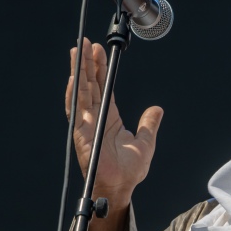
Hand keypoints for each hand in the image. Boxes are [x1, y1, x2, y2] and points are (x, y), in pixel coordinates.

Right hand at [65, 38, 163, 209]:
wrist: (120, 187)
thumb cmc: (129, 172)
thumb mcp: (145, 143)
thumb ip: (149, 124)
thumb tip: (157, 110)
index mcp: (109, 118)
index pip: (104, 88)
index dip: (100, 69)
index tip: (99, 51)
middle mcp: (96, 118)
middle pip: (90, 85)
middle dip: (87, 63)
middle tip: (85, 42)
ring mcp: (87, 124)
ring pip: (81, 92)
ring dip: (78, 72)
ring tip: (76, 51)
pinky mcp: (81, 133)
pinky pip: (75, 110)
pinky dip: (73, 94)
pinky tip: (73, 79)